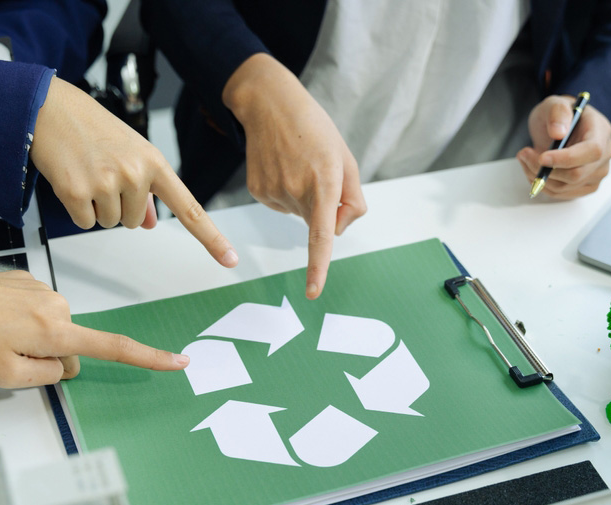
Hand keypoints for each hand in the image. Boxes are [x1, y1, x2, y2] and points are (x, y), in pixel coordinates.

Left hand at [0, 265, 189, 387]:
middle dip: (49, 357)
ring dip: (30, 339)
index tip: (177, 361)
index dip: (147, 358)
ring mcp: (37, 287)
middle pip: (71, 343)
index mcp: (55, 330)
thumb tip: (63, 364)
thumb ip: (46, 375)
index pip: (112, 348)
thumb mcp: (5, 376)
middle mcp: (54, 303)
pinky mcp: (20, 278)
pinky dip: (17, 321)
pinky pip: (33, 310)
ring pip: (51, 327)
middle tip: (3, 358)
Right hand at [32, 77, 237, 267]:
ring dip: (97, 206)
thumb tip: (151, 223)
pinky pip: (85, 222)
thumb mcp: (129, 152)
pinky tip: (72, 180)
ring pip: (110, 223)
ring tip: (87, 172)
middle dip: (119, 205)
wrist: (51, 107)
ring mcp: (107, 183)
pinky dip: (77, 208)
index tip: (230, 260)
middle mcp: (136, 174)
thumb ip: (145, 189)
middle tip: (102, 173)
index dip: (211, 237)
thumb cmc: (92, 128)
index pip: (189, 208)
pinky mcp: (78, 193)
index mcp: (154, 163)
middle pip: (136, 222)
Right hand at [223, 53, 365, 298]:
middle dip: (323, 205)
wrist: (270, 105)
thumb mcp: (346, 157)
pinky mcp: (258, 191)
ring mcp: (273, 192)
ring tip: (297, 163)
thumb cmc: (314, 129)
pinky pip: (281, 205)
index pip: (322, 235)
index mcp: (324, 181)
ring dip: (303, 196)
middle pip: (318, 221)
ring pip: (298, 213)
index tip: (313, 292)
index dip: (318, 267)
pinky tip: (282, 167)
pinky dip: (286, 192)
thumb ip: (353, 199)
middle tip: (317, 169)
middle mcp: (296, 191)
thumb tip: (338, 229)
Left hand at [517, 95, 610, 198]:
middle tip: (524, 154)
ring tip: (525, 158)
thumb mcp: (554, 104)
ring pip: (565, 186)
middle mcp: (604, 155)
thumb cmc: (558, 116)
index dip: (566, 158)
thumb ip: (557, 112)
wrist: (559, 128)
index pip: (592, 151)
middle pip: (577, 174)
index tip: (542, 157)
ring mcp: (596, 173)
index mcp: (601, 132)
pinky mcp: (585, 185)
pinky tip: (533, 169)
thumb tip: (558, 132)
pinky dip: (542, 184)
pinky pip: (561, 193)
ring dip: (538, 176)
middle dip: (545, 168)